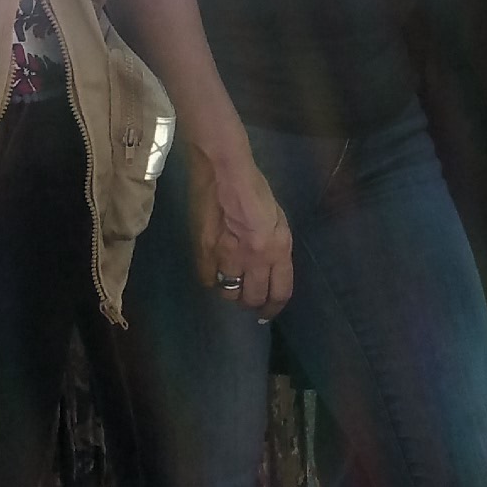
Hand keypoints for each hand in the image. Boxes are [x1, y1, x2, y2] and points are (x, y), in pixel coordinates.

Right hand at [184, 143, 295, 317]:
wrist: (225, 172)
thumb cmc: (256, 190)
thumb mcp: (278, 220)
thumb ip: (276, 247)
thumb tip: (270, 269)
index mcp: (279, 249)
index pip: (280, 292)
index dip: (273, 307)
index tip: (267, 314)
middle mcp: (256, 259)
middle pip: (253, 298)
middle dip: (251, 303)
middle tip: (247, 299)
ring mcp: (229, 257)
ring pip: (229, 293)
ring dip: (231, 292)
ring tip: (231, 283)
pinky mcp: (206, 252)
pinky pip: (209, 281)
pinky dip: (212, 280)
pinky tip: (214, 272)